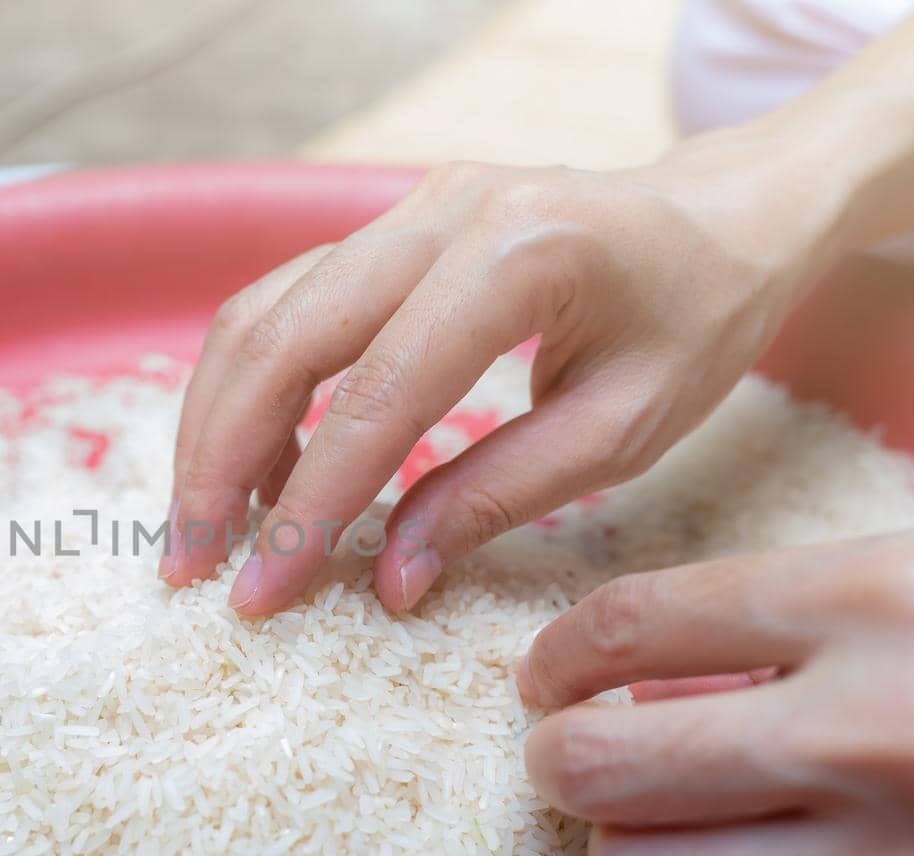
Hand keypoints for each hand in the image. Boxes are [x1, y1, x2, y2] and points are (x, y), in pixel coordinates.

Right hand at [161, 152, 835, 614]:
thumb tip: (387, 580)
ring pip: (264, 311)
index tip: (260, 591)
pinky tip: (261, 466)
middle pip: (282, 338)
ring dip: (217, 423)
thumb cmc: (696, 322)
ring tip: (210, 524)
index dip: (307, 505)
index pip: (377, 396)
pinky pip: (290, 301)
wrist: (723, 214)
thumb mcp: (623, 429)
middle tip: (190, 562)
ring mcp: (407, 205)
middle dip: (218, 461)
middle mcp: (444, 210)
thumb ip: (498, 498)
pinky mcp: (389, 222)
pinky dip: (255, 387)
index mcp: (521, 255)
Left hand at [521, 529, 913, 855]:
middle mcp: (873, 734)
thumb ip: (782, 618)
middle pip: (596, 766)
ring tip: (652, 816)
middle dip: (558, 757)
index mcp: (882, 601)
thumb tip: (633, 673)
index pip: (633, 626)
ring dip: (622, 846)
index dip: (559, 655)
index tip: (548, 674)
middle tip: (574, 749)